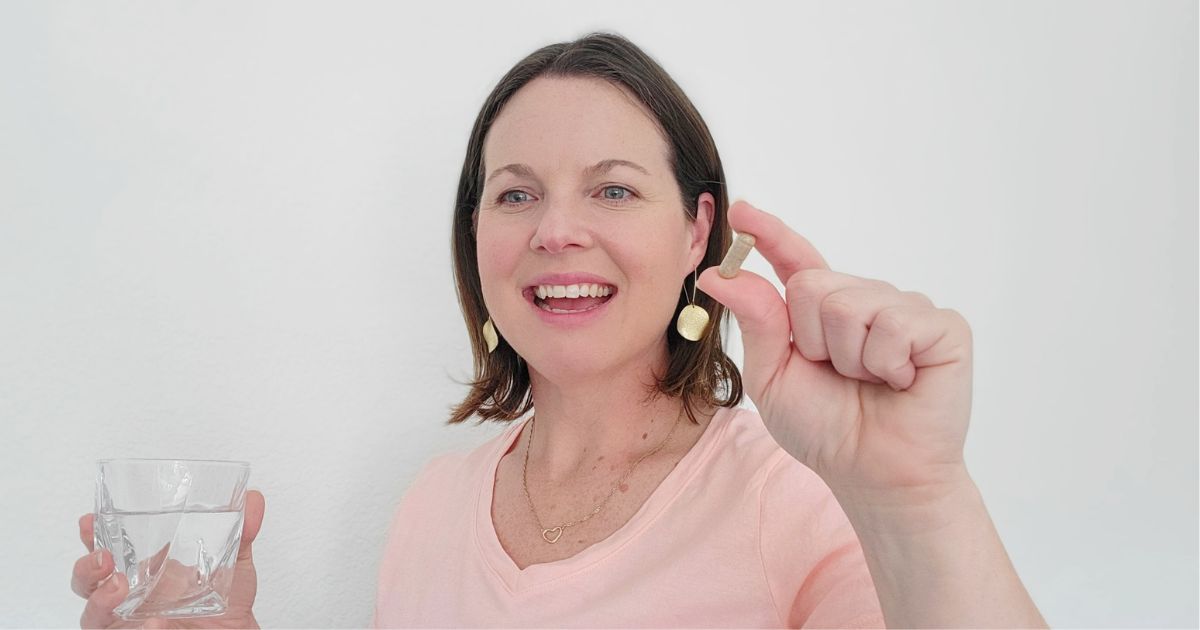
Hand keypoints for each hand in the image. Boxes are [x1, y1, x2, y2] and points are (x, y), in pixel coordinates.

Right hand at [71, 491, 265, 628]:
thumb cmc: (227, 600)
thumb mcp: (234, 562)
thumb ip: (243, 531)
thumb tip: (252, 499)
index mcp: (145, 567)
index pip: (107, 546)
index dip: (92, 533)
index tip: (89, 521)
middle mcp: (129, 594)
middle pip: (87, 581)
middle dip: (86, 568)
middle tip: (102, 557)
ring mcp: (128, 620)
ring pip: (92, 615)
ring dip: (100, 601)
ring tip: (120, 588)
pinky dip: (135, 629)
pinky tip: (154, 623)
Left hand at [698, 201, 973, 500]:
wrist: (875, 475)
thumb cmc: (827, 430)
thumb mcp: (773, 376)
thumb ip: (755, 322)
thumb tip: (718, 274)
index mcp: (823, 310)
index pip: (796, 260)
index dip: (768, 234)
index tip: (740, 210)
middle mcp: (866, 300)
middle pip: (813, 286)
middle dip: (812, 340)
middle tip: (838, 376)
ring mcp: (906, 310)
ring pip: (850, 305)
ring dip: (849, 358)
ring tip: (870, 382)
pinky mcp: (943, 327)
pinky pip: (895, 324)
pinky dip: (885, 364)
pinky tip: (900, 382)